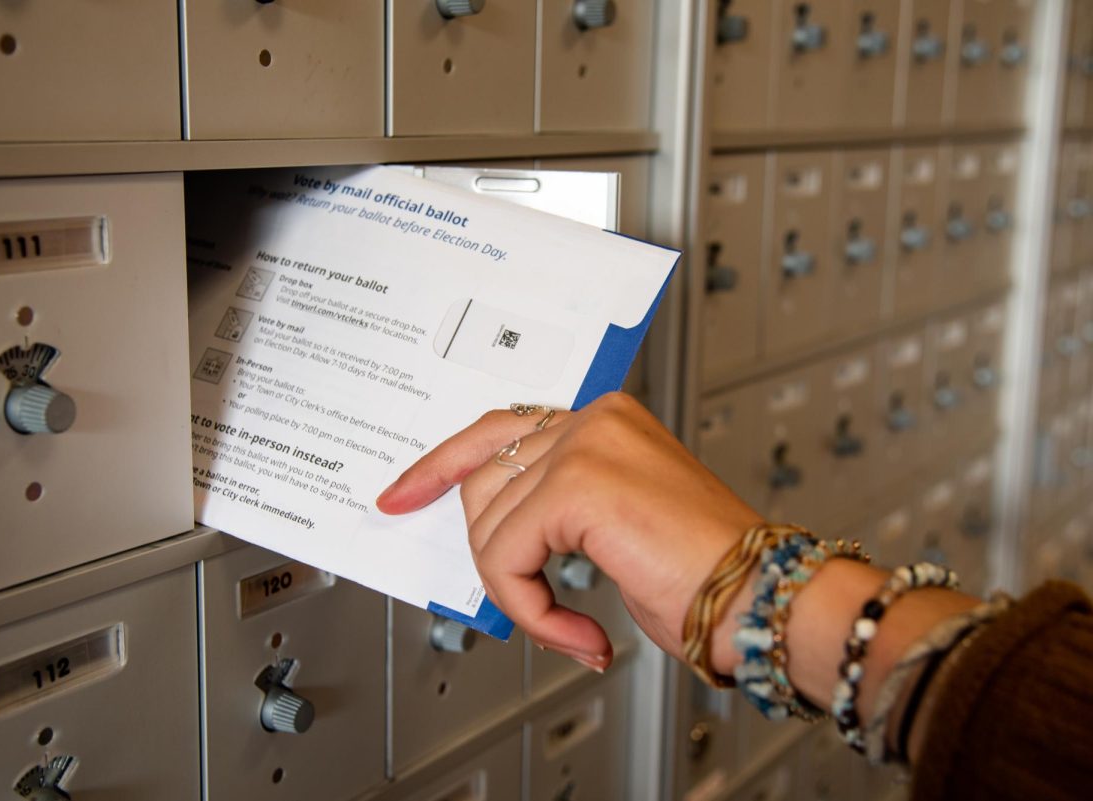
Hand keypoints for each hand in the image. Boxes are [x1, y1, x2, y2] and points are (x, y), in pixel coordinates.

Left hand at [376, 392, 762, 669]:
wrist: (764, 600)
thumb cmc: (709, 574)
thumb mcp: (616, 525)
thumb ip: (555, 509)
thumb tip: (496, 533)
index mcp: (605, 419)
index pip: (498, 429)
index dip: (441, 465)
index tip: (402, 493)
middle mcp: (594, 419)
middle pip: (482, 479)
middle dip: (490, 550)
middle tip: (529, 598)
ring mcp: (586, 446)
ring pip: (490, 526)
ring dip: (520, 591)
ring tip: (572, 623)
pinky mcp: (579, 485)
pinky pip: (506, 558)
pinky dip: (532, 607)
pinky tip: (580, 630)